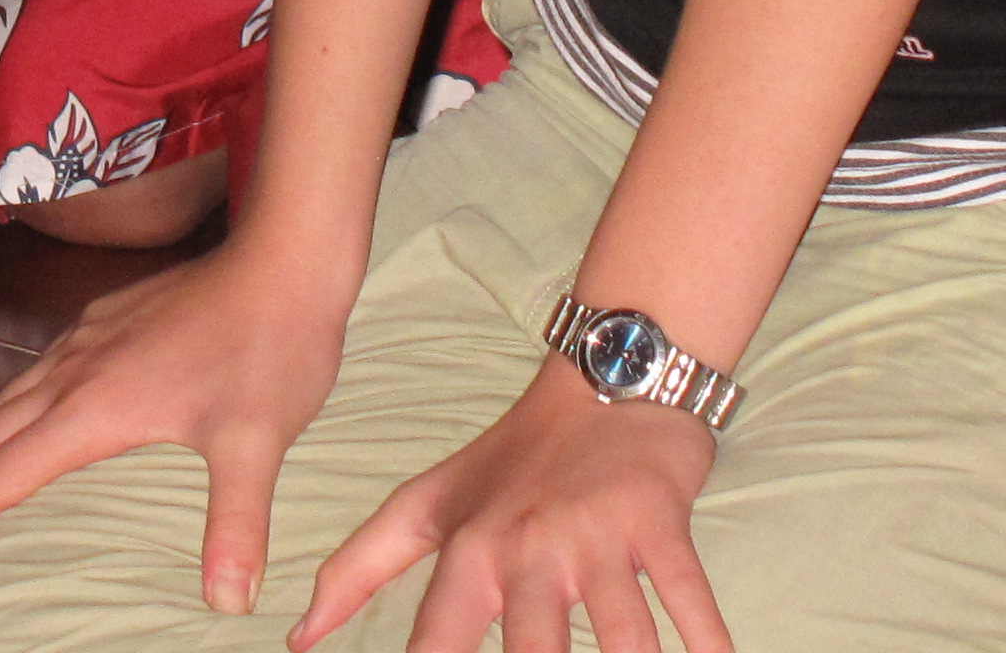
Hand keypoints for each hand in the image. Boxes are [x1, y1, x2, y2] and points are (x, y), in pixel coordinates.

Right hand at [0, 234, 351, 613]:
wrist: (280, 261)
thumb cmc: (268, 349)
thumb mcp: (257, 444)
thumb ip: (235, 524)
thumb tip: (230, 603)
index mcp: (92, 407)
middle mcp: (71, 372)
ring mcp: (82, 341)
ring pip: (0, 404)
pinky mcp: (99, 321)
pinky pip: (30, 377)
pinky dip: (4, 417)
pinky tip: (24, 428)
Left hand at [292, 363, 727, 652]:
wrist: (602, 380)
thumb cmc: (512, 461)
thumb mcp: (427, 505)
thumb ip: (359, 570)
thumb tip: (297, 637)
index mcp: (470, 551)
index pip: (439, 643)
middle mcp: (527, 547)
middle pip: (534, 652)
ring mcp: (594, 536)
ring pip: (621, 638)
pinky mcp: (657, 523)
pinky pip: (689, 598)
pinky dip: (708, 642)